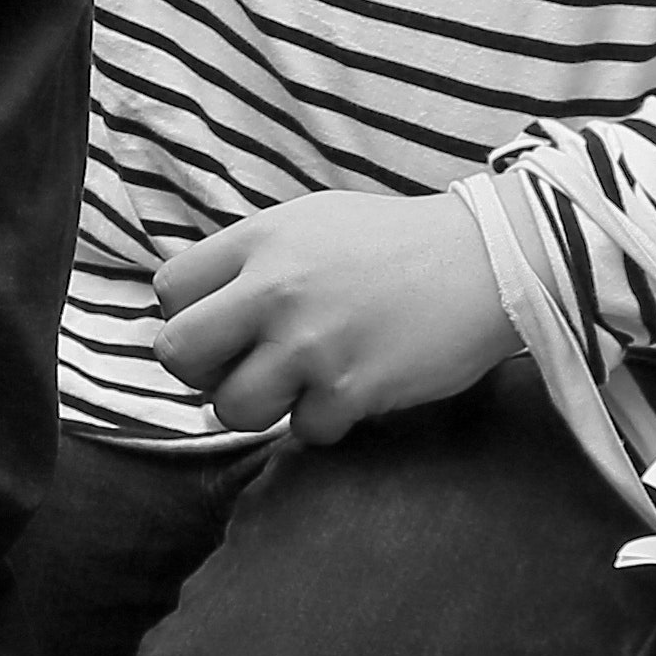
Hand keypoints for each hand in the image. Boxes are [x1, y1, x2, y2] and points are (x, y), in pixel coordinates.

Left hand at [150, 186, 519, 443]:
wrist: (486, 262)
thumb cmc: (393, 243)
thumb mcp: (308, 223)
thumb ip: (248, 263)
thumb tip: (198, 316)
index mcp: (259, 241)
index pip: (169, 292)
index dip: (187, 317)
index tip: (220, 327)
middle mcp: (274, 291)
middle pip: (179, 354)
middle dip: (201, 372)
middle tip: (238, 369)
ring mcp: (311, 344)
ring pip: (232, 408)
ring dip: (261, 406)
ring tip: (296, 385)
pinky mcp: (351, 389)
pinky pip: (303, 432)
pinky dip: (323, 422)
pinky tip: (348, 392)